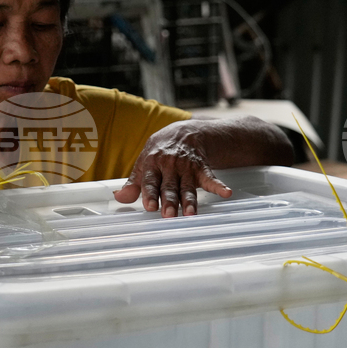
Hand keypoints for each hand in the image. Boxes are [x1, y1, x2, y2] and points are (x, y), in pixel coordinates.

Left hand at [114, 120, 232, 217]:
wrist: (184, 132)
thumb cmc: (160, 151)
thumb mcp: (144, 163)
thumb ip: (133, 183)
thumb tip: (120, 198)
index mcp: (152, 165)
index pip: (150, 181)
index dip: (149, 194)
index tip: (149, 207)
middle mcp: (169, 166)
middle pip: (169, 187)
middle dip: (169, 201)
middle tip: (168, 215)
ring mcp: (186, 167)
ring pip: (187, 186)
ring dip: (189, 200)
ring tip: (190, 213)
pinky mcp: (201, 168)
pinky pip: (210, 178)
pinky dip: (218, 186)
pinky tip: (226, 193)